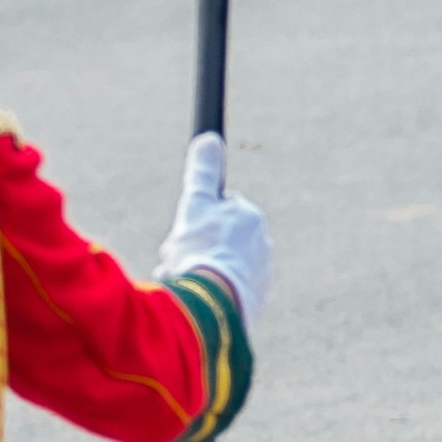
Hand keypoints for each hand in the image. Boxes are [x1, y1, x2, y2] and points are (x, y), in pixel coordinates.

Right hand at [163, 130, 271, 325]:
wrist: (215, 303)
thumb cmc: (202, 251)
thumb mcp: (196, 205)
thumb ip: (203, 172)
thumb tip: (209, 138)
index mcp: (251, 220)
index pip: (219, 211)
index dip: (196, 221)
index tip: (184, 233)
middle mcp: (262, 246)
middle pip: (216, 241)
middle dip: (194, 250)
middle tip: (179, 260)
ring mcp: (261, 276)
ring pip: (217, 267)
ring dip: (196, 272)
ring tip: (183, 280)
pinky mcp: (254, 303)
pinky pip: (224, 293)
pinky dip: (207, 294)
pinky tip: (194, 299)